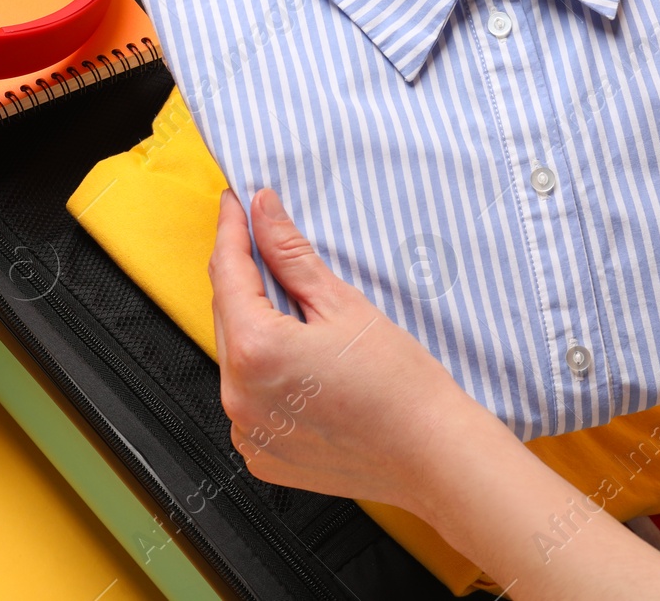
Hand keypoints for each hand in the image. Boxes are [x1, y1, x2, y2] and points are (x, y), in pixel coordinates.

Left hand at [211, 188, 659, 599]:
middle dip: (244, 280)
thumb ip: (291, 253)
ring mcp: (247, 430)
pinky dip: (263, 376)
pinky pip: (248, 400)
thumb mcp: (342, 304)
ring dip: (255, 329)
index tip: (236, 205)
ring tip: (299, 316)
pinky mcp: (261, 454)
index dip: (232, 232)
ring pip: (236, 358)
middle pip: (228, 316)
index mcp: (255, 350)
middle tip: (268, 247)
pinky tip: (300, 366)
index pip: (227, 272)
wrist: (432, 454)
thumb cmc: (399, 385)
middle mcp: (238, 395)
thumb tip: (263, 211)